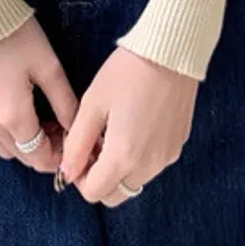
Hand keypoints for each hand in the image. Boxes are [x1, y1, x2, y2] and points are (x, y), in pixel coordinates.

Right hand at [0, 16, 78, 173]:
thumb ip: (65, 103)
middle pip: (23, 157)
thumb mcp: (49, 68)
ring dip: (25, 143)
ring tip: (42, 117)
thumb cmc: (17, 36)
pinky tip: (21, 107)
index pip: (40, 159)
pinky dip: (8, 131)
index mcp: (13, 117)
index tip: (74, 140)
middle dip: (45, 150)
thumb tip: (78, 129)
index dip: (61, 156)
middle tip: (62, 126)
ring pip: (5, 147)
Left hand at [59, 47, 198, 205]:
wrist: (170, 52)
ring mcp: (167, 157)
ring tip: (112, 130)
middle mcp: (149, 165)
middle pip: (115, 194)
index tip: (77, 150)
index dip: (78, 177)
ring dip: (119, 168)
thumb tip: (66, 172)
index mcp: (123, 156)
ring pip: (135, 181)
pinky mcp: (178, 144)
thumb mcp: (93, 103)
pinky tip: (133, 124)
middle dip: (98, 178)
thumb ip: (77, 142)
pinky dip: (138, 157)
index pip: (94, 193)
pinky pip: (152, 164)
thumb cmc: (126, 72)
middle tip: (93, 144)